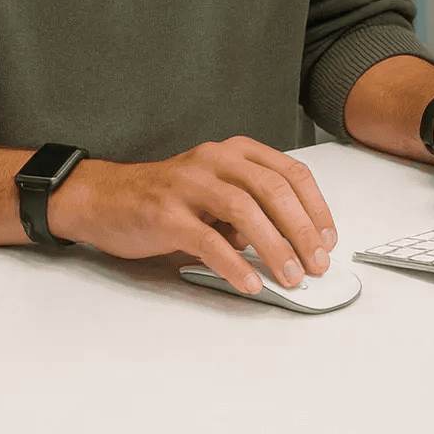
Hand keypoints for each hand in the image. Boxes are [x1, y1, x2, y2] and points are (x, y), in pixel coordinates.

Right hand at [65, 136, 338, 295]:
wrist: (105, 197)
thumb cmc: (167, 198)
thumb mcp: (216, 191)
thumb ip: (251, 208)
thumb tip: (294, 244)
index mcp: (233, 151)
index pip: (289, 172)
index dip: (316, 207)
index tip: (328, 239)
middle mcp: (214, 159)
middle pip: (272, 189)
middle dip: (302, 230)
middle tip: (316, 264)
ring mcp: (189, 185)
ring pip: (244, 210)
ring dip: (274, 247)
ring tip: (289, 277)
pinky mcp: (166, 214)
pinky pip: (208, 239)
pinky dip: (234, 264)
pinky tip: (250, 282)